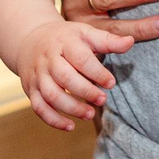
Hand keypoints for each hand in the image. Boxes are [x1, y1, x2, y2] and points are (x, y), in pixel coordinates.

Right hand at [18, 17, 133, 131]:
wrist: (29, 40)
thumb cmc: (65, 38)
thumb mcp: (85, 33)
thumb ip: (107, 40)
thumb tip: (130, 42)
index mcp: (64, 43)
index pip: (81, 59)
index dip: (97, 72)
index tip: (111, 83)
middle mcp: (48, 59)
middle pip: (64, 78)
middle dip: (85, 92)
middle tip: (102, 100)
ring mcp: (38, 76)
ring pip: (51, 95)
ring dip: (71, 108)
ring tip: (90, 114)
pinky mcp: (31, 90)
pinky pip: (39, 108)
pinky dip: (53, 120)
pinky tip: (71, 126)